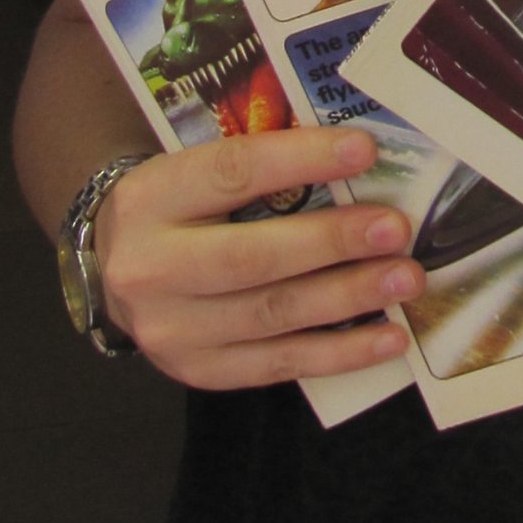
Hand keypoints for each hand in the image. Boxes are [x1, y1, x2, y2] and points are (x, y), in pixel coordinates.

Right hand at [94, 127, 425, 388]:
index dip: (302, 160)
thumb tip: (358, 156)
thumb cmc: (181, 204)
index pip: (233, 172)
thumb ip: (261, 163)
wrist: (117, 267)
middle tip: (395, 229)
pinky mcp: (199, 371)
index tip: (365, 151)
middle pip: (252, 257)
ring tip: (405, 279)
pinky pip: (279, 364)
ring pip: (272, 314)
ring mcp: (171, 330)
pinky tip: (389, 337)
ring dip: (349, 297)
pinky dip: (341, 353)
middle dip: (332, 242)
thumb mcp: (197, 169)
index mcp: (152, 198)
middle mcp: (150, 268)